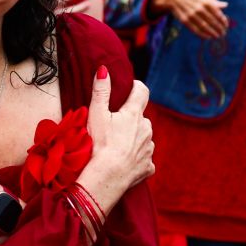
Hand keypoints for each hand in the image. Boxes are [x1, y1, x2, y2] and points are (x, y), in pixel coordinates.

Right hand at [84, 68, 155, 189]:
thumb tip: (104, 69)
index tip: (129, 88)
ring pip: (144, 138)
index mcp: (134, 114)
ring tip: (116, 146)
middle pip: (141, 117)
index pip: (142, 91)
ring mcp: (149, 148)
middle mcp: (147, 129)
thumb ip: (101, 90)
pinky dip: (136, 158)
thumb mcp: (96, 114)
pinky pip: (144, 159)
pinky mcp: (148, 166)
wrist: (108, 176)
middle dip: (131, 119)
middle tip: (114, 126)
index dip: (136, 87)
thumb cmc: (99, 143)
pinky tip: (124, 163)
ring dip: (134, 139)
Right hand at [154, 0, 229, 37]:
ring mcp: (191, 14)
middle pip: (212, 21)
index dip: (223, 21)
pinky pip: (195, 29)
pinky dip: (202, 34)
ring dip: (212, 33)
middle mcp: (199, 8)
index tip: (226, 26)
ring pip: (204, 26)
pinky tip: (208, 37)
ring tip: (217, 36)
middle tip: (223, 33)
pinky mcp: (184, 20)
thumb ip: (213, 2)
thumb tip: (226, 5)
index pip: (217, 13)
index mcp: (205, 2)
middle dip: (219, 28)